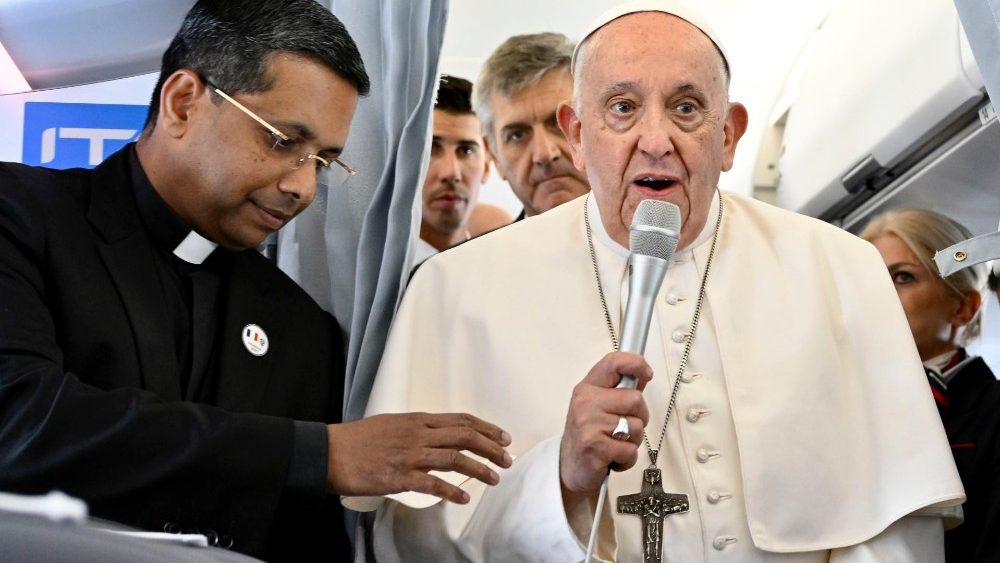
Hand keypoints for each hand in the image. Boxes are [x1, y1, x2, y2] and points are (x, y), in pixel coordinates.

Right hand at [326, 412, 512, 503]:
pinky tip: (463, 497)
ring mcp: (409, 455)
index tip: (502, 437)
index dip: (486, 428)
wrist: (328, 451)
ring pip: (454, 458)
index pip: (460, 420)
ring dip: (479, 469)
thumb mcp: (391, 424)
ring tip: (495, 478)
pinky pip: (432, 483)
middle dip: (491, 447)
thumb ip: (415, 429)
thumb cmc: (357, 439)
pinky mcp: (398, 476)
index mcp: (417, 420)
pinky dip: (451, 490)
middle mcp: (417, 434)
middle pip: (464, 436)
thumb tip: (435, 435)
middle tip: (507, 458)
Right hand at [559, 352, 651, 496]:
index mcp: (588, 388)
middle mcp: (586, 402)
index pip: (613, 363)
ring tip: (615, 443)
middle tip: (624, 427)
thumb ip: (620, 390)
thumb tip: (642, 374)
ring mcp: (588, 424)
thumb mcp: (598, 406)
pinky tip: (612, 457)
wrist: (569, 467)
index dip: (636, 363)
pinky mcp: (594, 446)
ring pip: (637, 426)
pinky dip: (627, 458)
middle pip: (636, 399)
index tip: (646, 373)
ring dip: (633, 441)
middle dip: (639, 417)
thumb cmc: (588, 435)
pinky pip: (630, 450)